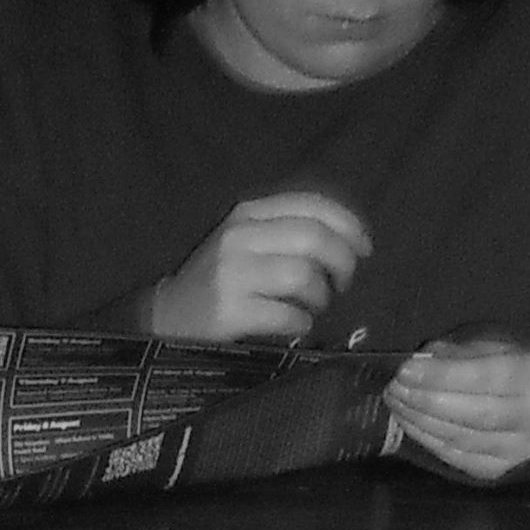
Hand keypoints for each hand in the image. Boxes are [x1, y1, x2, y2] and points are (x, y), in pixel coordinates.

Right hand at [147, 192, 368, 345]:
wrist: (165, 318)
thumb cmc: (216, 282)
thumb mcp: (244, 242)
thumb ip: (286, 232)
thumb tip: (345, 242)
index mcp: (249, 212)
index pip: (312, 205)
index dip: (348, 225)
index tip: (364, 247)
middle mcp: (241, 237)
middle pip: (314, 238)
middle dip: (343, 262)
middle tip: (345, 283)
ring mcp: (233, 274)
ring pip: (304, 276)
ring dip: (322, 295)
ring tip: (316, 305)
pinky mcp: (229, 311)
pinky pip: (287, 313)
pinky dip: (302, 321)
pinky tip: (297, 324)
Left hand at [386, 333, 529, 480]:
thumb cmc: (520, 368)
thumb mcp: (500, 345)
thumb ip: (463, 351)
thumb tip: (422, 360)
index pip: (481, 377)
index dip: (440, 375)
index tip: (405, 368)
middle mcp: (529, 417)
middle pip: (468, 413)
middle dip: (422, 400)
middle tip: (393, 387)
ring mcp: (515, 450)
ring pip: (459, 438)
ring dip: (419, 422)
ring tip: (396, 402)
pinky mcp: (498, 471)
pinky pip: (456, 457)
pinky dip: (428, 440)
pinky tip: (410, 424)